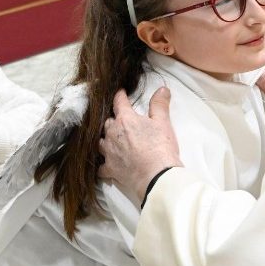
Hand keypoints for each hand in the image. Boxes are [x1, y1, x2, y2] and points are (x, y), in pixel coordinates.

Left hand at [98, 87, 181, 206]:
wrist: (156, 176)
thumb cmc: (160, 147)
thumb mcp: (163, 122)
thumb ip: (159, 104)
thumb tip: (162, 89)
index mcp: (125, 120)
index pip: (119, 102)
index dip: (120, 96)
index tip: (120, 93)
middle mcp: (112, 134)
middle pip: (108, 123)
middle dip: (113, 120)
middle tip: (121, 121)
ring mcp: (109, 153)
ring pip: (101, 143)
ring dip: (106, 140)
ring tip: (111, 141)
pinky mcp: (110, 169)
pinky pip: (101, 167)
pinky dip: (103, 165)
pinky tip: (107, 166)